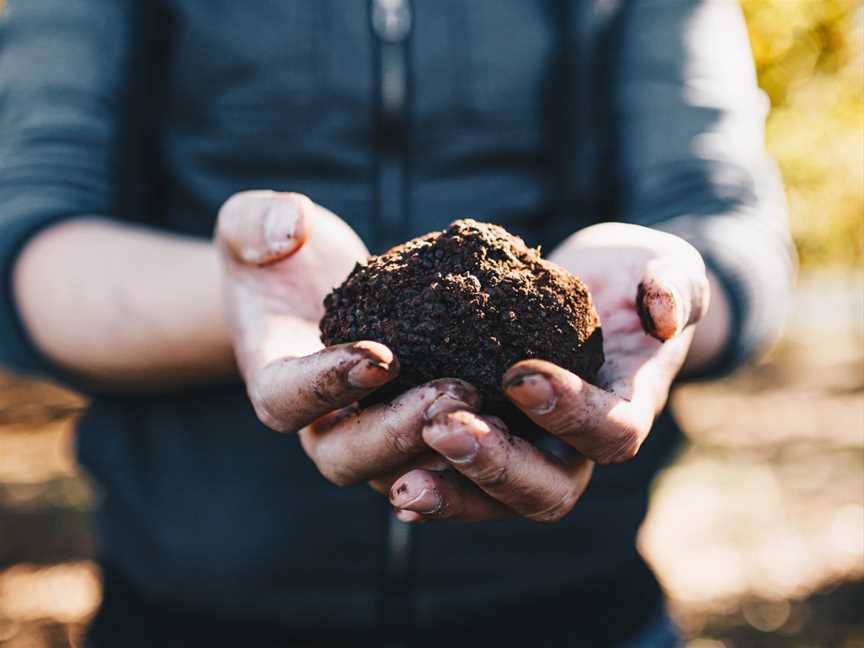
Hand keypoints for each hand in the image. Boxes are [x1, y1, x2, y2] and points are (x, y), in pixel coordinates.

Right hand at [216, 191, 482, 485]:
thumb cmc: (280, 258)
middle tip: (453, 393)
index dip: (328, 385)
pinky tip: (520, 418)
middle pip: (346, 457)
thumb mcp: (251, 226)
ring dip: (446, 452)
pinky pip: (439, 457)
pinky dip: (475, 448)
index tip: (380, 354)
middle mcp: (319, 422)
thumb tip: (287, 229)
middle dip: (398, 432)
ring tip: (496, 413)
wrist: (313, 286)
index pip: (286, 399)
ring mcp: (367, 434)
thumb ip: (256, 222)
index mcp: (274, 379)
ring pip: (400, 470)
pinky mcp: (411, 429)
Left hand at [387, 223, 708, 522]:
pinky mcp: (488, 442)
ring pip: (495, 500)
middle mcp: (575, 447)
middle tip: (444, 426)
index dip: (569, 413)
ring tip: (401, 477)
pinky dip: (429, 484)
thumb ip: (672, 285)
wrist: (593, 292)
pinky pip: (460, 482)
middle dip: (495, 464)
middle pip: (546, 490)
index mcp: (624, 408)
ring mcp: (529, 451)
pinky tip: (390, 479)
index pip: (610, 432)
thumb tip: (663, 316)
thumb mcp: (663, 268)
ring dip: (449, 490)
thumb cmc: (631, 280)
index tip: (520, 373)